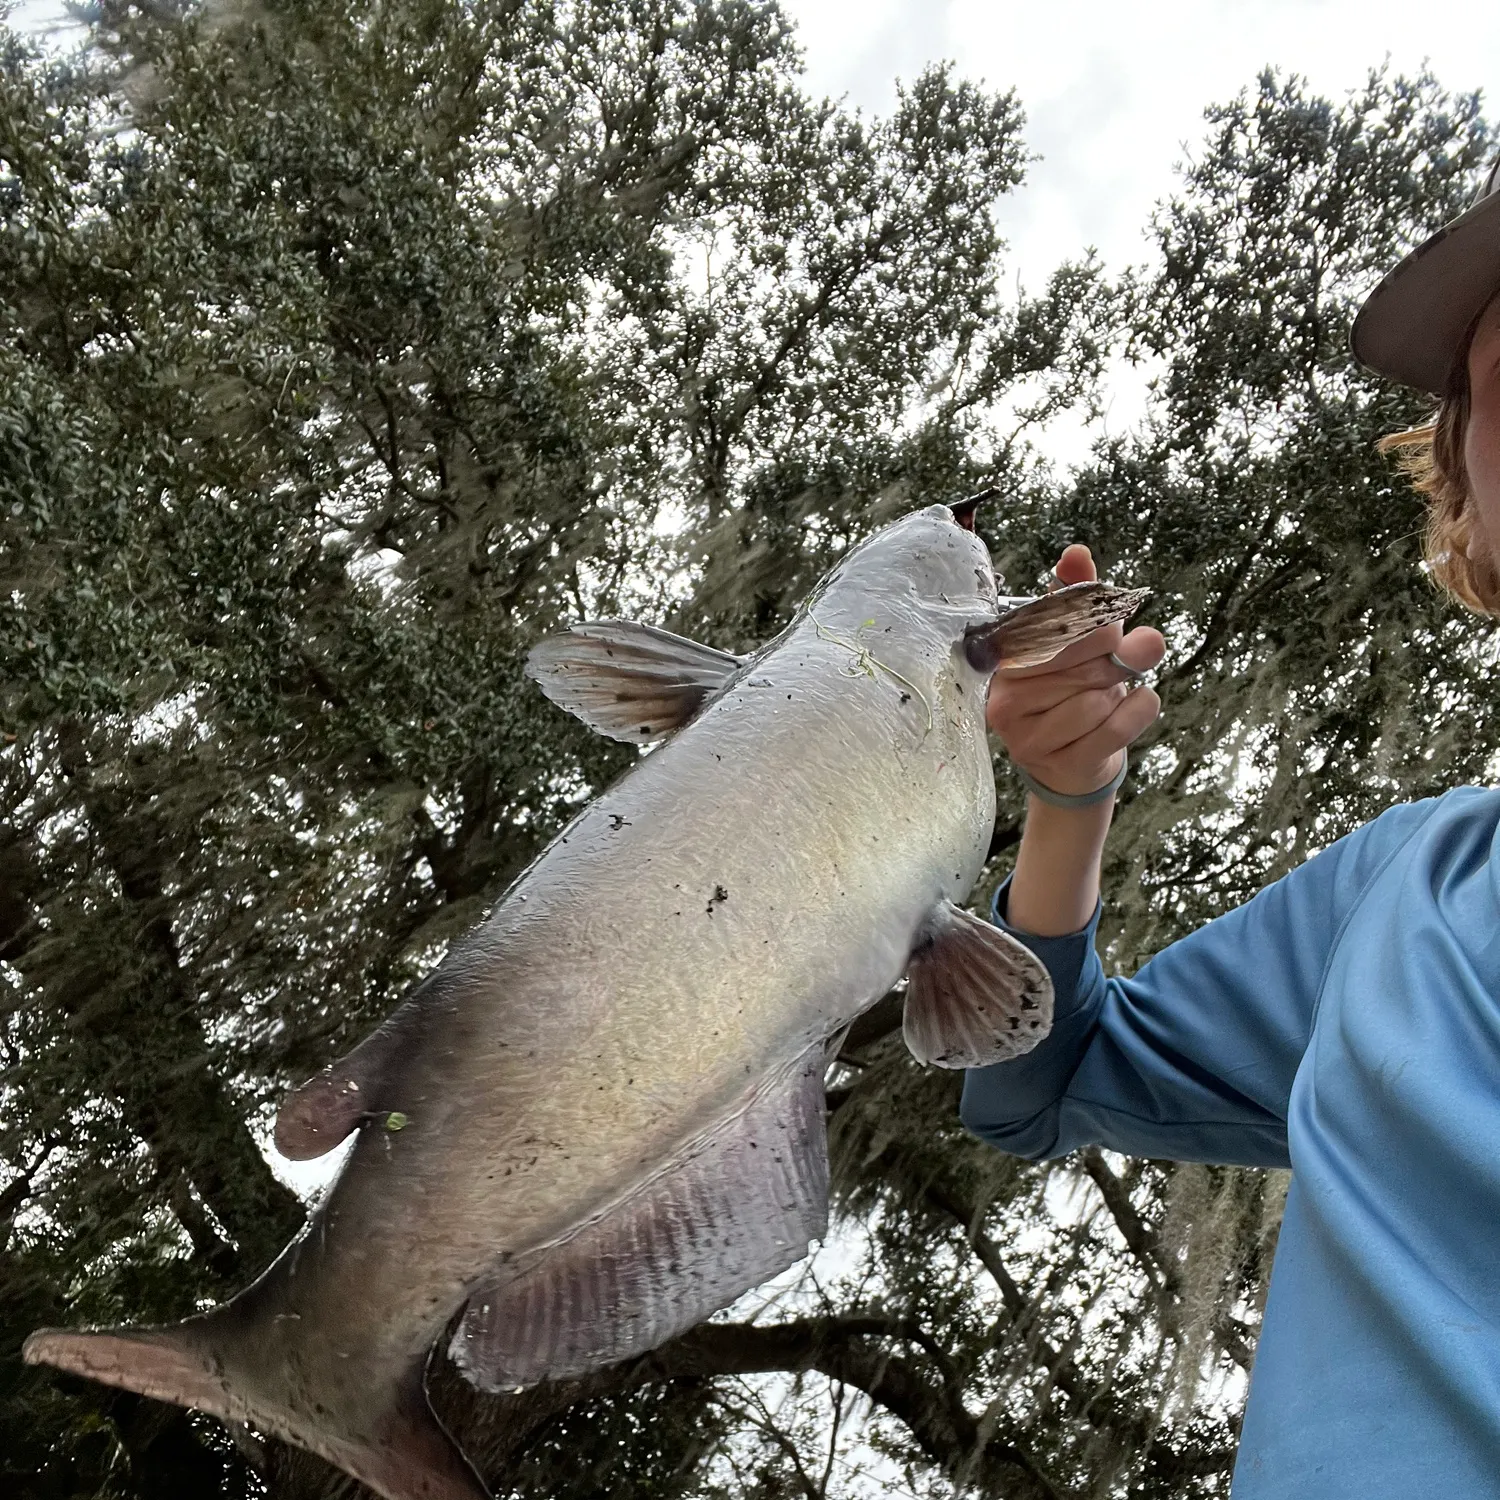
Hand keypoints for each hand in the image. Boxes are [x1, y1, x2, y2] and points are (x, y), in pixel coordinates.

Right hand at [986, 544, 1165, 798]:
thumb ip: (1080, 596)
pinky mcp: (1057, 765)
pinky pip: (1115, 728)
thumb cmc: (1074, 688)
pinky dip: (1139, 710)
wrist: (1075, 762)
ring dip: (1120, 693)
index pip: (1058, 627)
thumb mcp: (1079, 638)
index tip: (1109, 631)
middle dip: (1113, 661)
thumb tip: (1076, 554)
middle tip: (1115, 667)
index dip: (1098, 626)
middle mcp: (1004, 699)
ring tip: (1109, 696)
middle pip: (1082, 663)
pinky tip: (1136, 703)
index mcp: (1003, 660)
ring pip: (1096, 700)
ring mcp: (1026, 738)